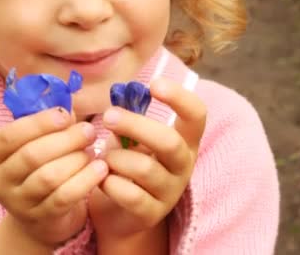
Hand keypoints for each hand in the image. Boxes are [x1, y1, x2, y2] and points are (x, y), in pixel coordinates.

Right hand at [0, 107, 108, 246]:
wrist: (42, 217)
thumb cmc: (42, 167)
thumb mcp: (38, 144)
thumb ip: (50, 125)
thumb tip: (69, 109)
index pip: (9, 136)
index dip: (39, 123)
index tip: (65, 115)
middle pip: (32, 155)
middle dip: (66, 140)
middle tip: (89, 131)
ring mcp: (18, 202)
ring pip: (48, 177)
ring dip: (76, 160)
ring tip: (92, 151)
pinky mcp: (41, 218)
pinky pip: (65, 197)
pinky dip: (86, 180)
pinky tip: (100, 168)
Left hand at [87, 78, 205, 238]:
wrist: (120, 214)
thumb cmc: (127, 166)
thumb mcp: (131, 141)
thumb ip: (129, 121)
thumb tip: (118, 100)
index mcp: (185, 141)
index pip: (197, 115)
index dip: (180, 98)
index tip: (154, 85)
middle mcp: (184, 165)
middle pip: (169, 141)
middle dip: (135, 125)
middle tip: (108, 117)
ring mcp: (171, 191)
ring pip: (145, 168)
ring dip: (116, 158)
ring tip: (103, 159)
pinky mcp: (153, 213)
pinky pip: (130, 195)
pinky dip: (110, 183)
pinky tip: (102, 179)